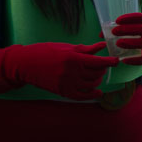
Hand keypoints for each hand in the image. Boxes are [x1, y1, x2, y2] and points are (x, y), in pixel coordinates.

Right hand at [2, 41, 118, 99]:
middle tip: (102, 67)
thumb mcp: (66, 47)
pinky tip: (98, 92)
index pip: (98, 61)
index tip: (117, 61)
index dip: (110, 62)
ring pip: (91, 85)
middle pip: (96, 74)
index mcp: (73, 58)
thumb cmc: (45, 52)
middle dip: (102, 70)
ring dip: (97, 81)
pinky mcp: (62, 91)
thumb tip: (102, 45)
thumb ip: (85, 49)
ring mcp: (67, 83)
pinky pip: (82, 96)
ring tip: (97, 77)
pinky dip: (92, 95)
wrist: (25, 64)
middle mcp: (71, 71)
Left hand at [111, 13, 141, 64]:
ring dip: (131, 42)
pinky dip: (134, 60)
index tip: (117, 20)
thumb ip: (119, 29)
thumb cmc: (138, 34)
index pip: (140, 17)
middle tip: (114, 32)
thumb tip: (101, 34)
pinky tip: (124, 60)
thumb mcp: (133, 27)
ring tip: (118, 43)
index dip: (129, 18)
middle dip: (127, 30)